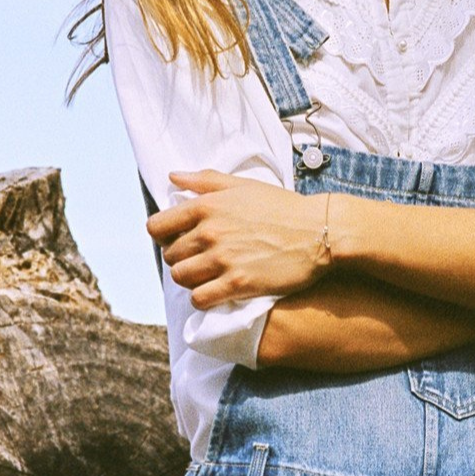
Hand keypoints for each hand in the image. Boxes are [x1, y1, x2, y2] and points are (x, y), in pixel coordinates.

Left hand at [146, 170, 329, 308]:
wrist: (318, 231)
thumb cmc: (281, 207)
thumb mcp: (242, 185)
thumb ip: (204, 180)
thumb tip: (173, 176)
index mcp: (206, 206)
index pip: (156, 227)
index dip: (164, 236)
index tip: (178, 239)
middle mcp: (209, 233)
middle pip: (169, 256)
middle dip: (181, 258)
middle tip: (201, 258)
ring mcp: (223, 260)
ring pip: (181, 278)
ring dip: (191, 279)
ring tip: (208, 274)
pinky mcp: (238, 284)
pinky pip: (199, 299)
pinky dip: (203, 298)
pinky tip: (217, 291)